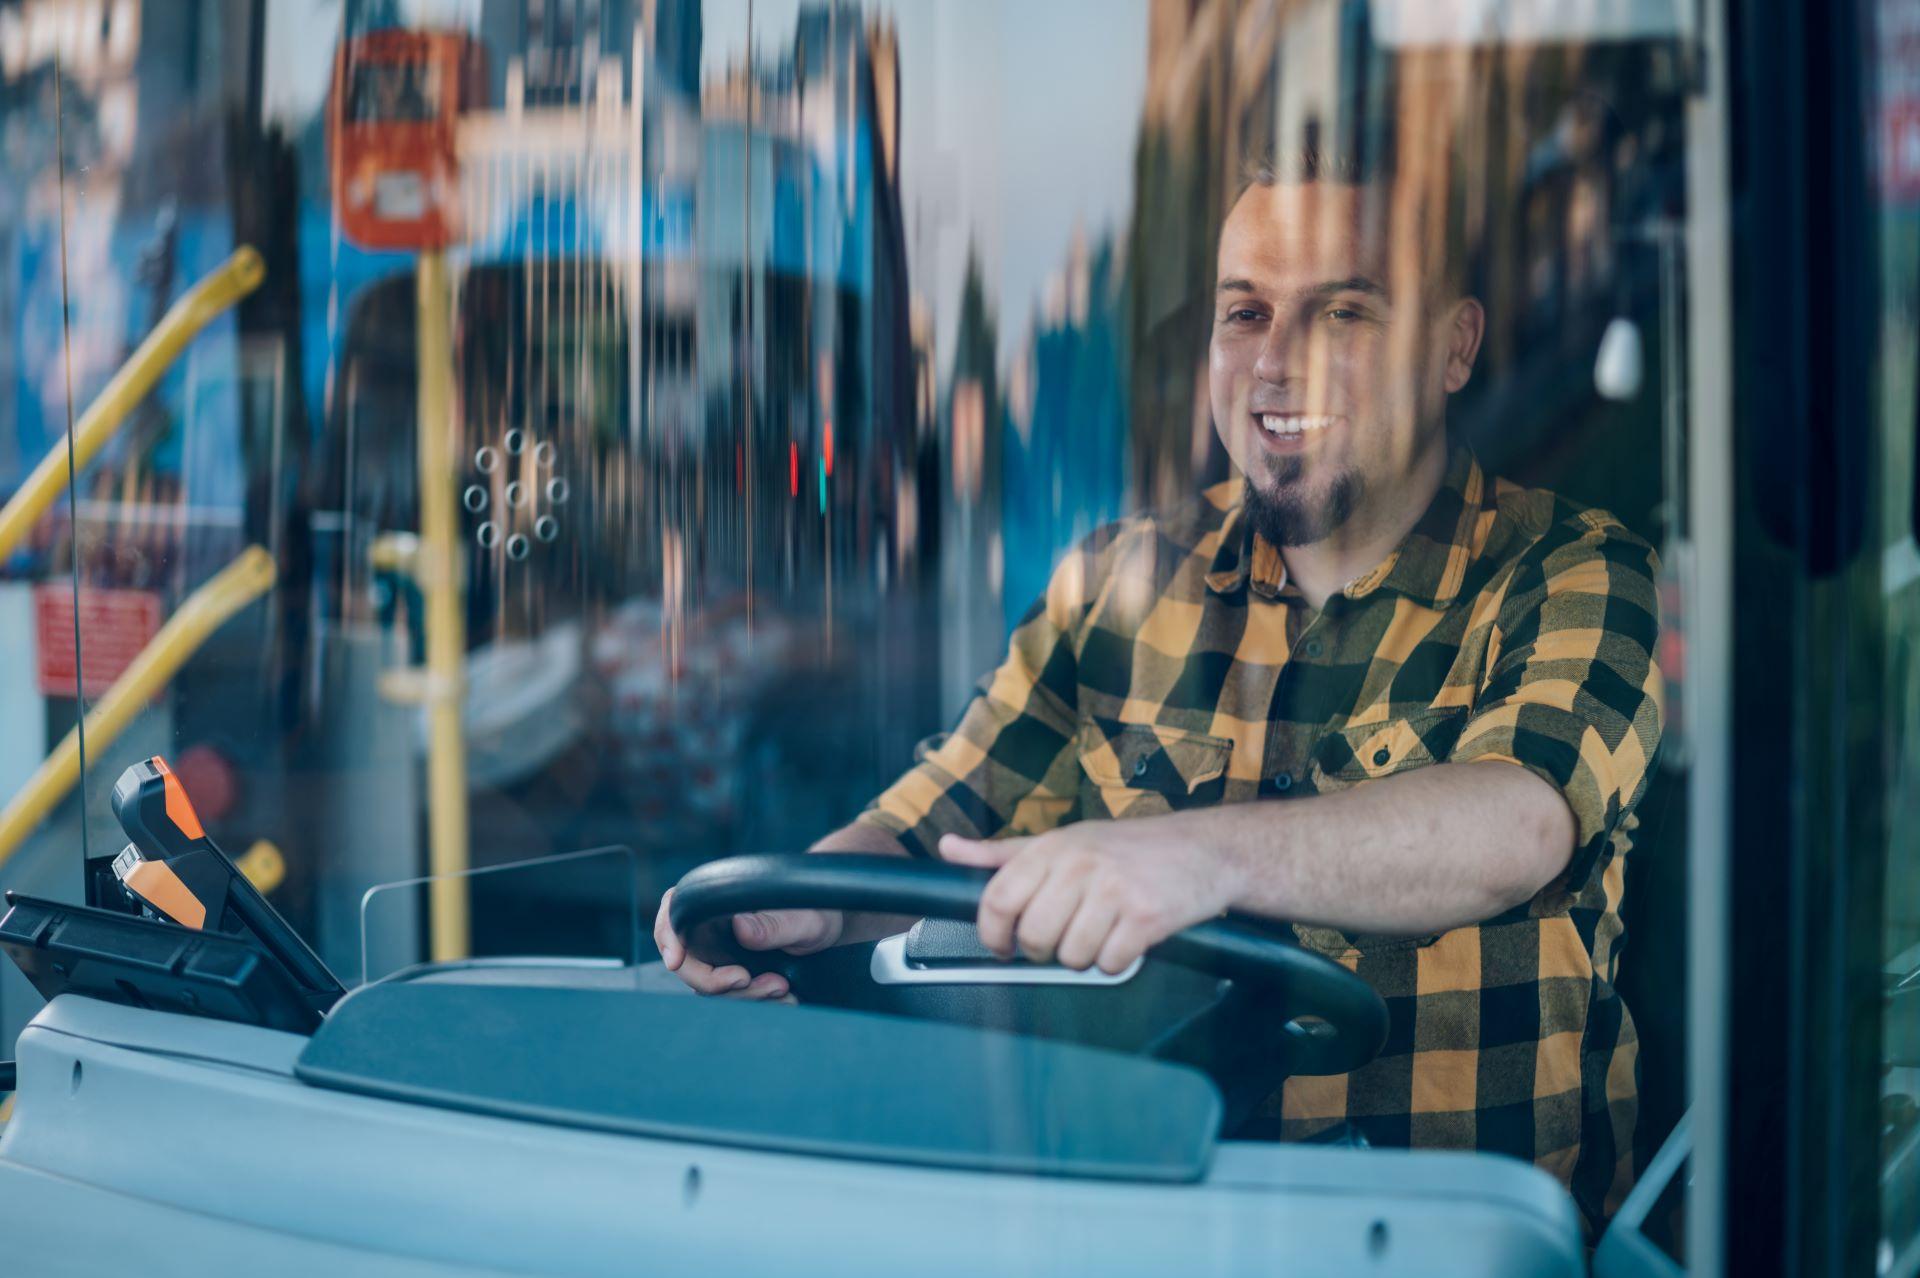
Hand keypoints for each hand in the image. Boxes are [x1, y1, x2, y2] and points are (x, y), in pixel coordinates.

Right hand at [653, 887, 844, 999]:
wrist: (831, 929)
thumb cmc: (816, 910)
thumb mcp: (802, 918)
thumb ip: (772, 924)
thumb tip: (739, 926)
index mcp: (717, 901)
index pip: (674, 913)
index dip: (667, 936)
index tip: (676, 961)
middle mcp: (711, 929)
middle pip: (689, 964)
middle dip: (718, 982)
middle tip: (753, 981)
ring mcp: (720, 955)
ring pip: (712, 988)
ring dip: (744, 996)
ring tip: (783, 989)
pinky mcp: (735, 976)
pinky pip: (733, 998)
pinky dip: (756, 1003)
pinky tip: (785, 998)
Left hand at [938, 820, 1243, 974]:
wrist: (1204, 850)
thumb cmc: (1129, 849)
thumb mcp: (1062, 841)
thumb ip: (1002, 853)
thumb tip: (949, 849)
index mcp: (1054, 847)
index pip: (998, 898)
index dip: (992, 933)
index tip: (1002, 946)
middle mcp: (1081, 865)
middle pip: (1035, 936)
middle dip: (1044, 950)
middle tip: (1061, 940)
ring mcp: (1115, 890)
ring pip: (1071, 955)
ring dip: (1084, 956)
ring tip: (1100, 932)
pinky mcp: (1147, 917)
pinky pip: (1110, 964)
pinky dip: (1116, 962)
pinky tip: (1126, 939)